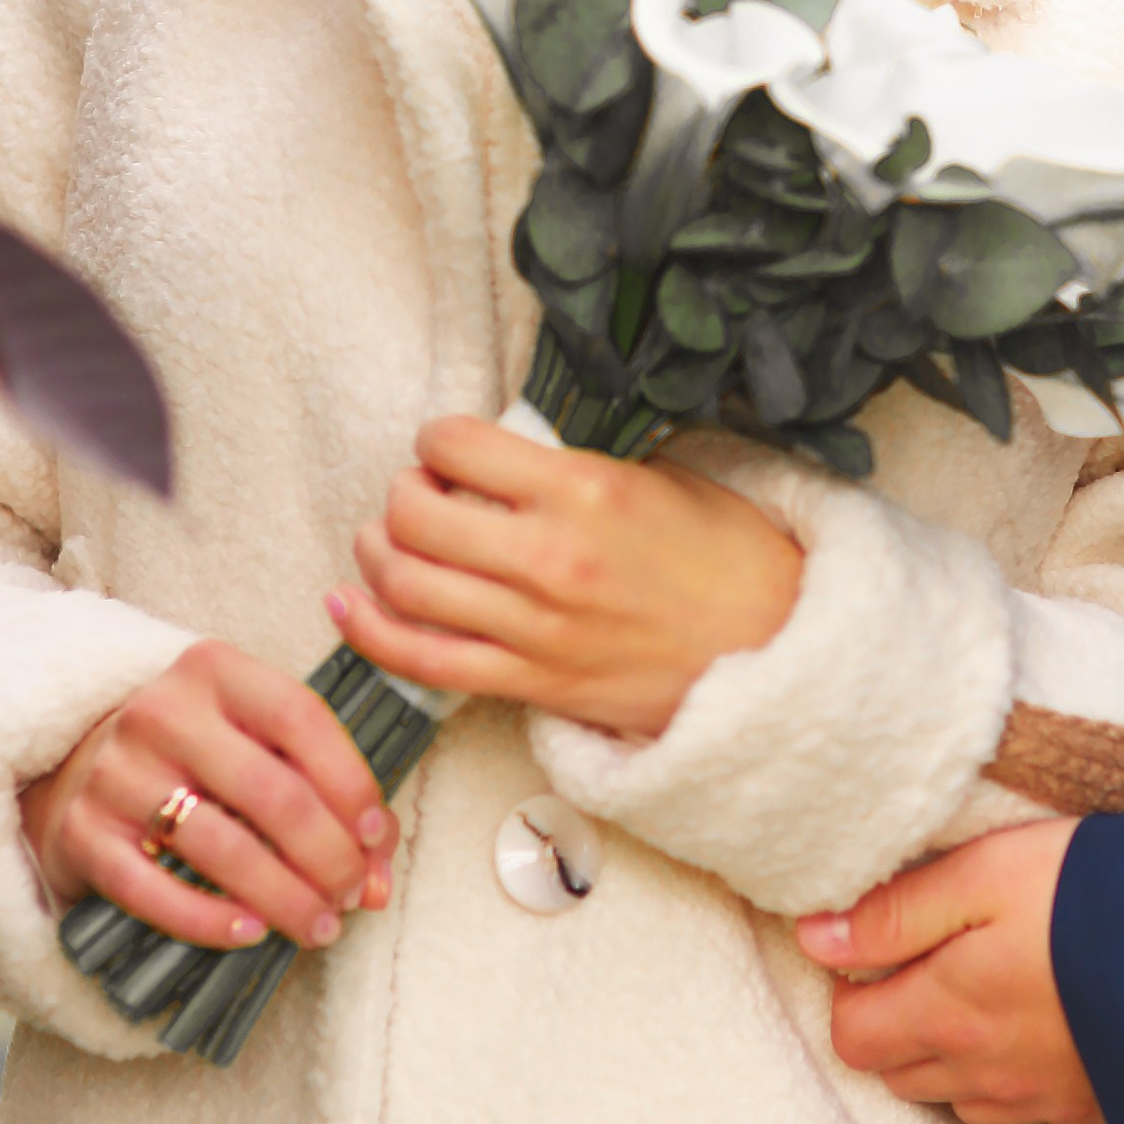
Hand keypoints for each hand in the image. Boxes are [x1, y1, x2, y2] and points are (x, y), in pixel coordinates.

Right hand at [21, 641, 398, 951]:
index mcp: (214, 671)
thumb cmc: (191, 756)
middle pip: (270, 793)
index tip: (375, 836)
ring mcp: (116, 773)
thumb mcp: (251, 742)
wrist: (70, 769)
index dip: (351, 782)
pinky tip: (252, 936)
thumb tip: (379, 881)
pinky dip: (210, 921)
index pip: (301, 718)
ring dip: (284, 897)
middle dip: (327, 856)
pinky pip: (155, 891)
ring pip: (221, 848)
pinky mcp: (83, 833)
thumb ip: (321, 793)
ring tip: (320, 926)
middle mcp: (161, 713)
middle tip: (353, 895)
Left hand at [326, 414, 804, 738]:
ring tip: (388, 540)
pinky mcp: (530, 682)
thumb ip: (570, 462)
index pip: (456, 445)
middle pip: (414, 514)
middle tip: (418, 493)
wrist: (774, 651)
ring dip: (378, 554)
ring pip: (406, 584)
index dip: (437, 440)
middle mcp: (548, 558)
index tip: (447, 448)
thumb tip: (500, 450)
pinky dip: (371, 631)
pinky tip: (349, 604)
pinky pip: (422, 660)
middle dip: (401, 494)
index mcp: (583, 489)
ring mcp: (534, 627)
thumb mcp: (658, 477)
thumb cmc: (725, 555)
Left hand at [795, 821, 1101, 1123]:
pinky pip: (1023, 1109)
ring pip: (958, 1097)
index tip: (874, 948)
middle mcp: (983, 1074)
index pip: (852, 1036)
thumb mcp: (984, 875)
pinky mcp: (1089, 1109)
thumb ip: (895, 911)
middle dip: (894, 1025)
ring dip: (950, 1056)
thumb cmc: (1092, 901)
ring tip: (981, 993)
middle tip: (923, 964)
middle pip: (900, 1073)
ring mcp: (1039, 1100)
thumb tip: (813, 937)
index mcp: (946, 1016)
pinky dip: (1011, 1077)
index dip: (849, 992)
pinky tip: (1039, 1029)